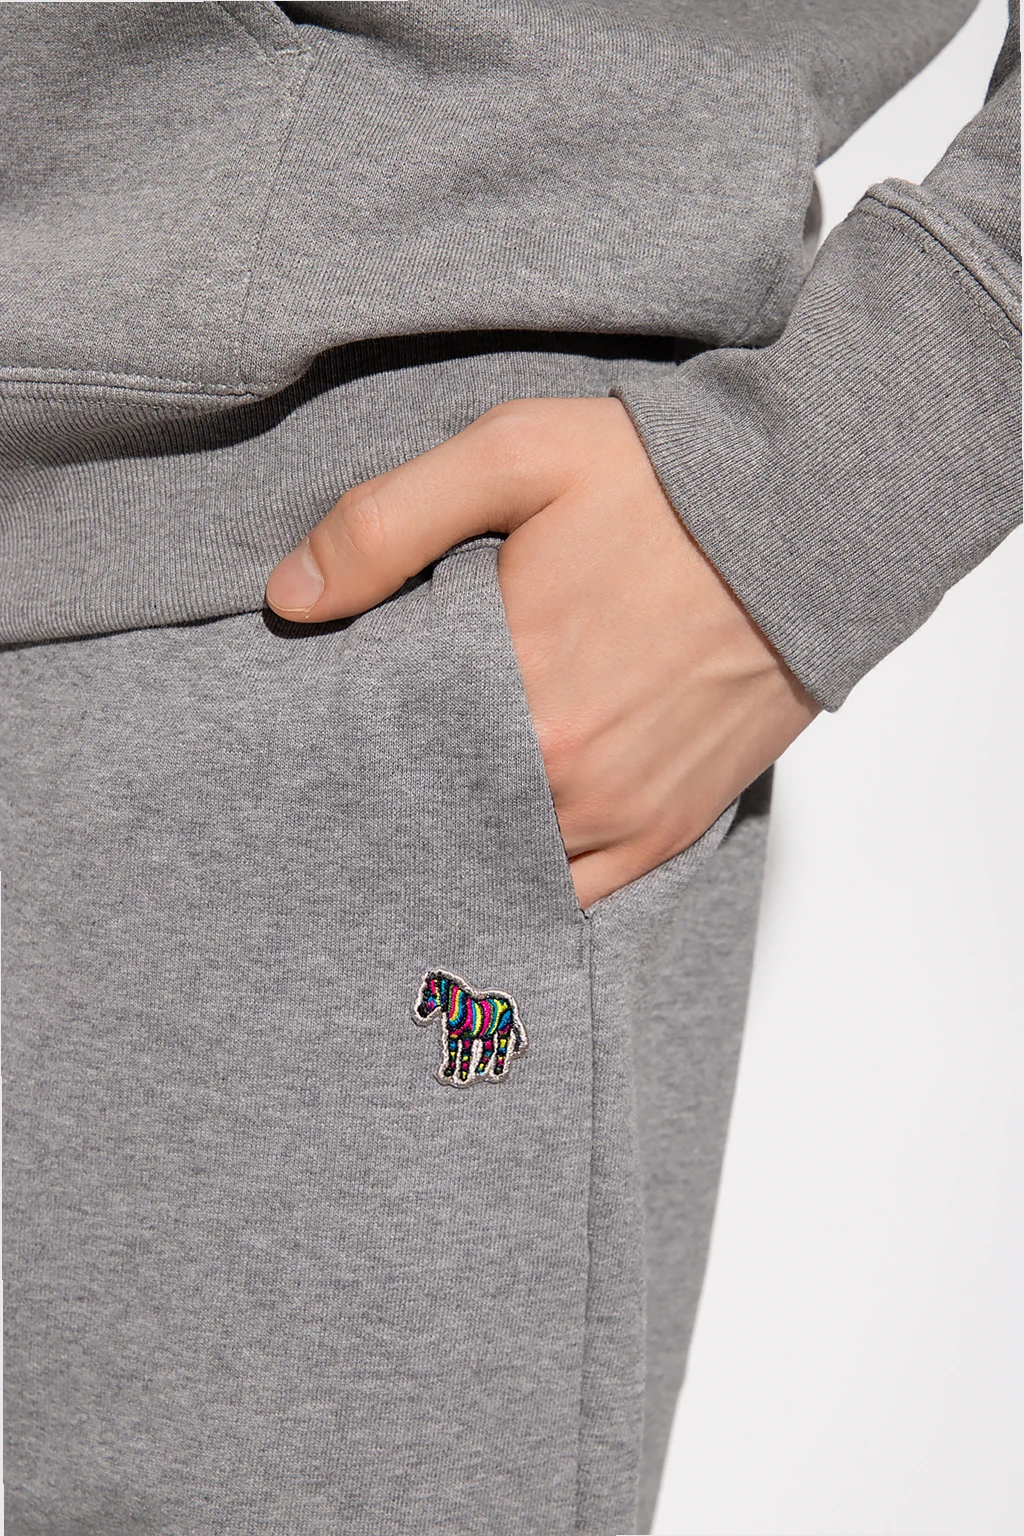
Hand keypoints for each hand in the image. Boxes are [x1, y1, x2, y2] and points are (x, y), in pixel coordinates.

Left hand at [265, 397, 818, 906]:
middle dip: (399, 805)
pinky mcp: (672, 825)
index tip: (322, 744)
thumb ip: (389, 523)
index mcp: (518, 700)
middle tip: (360, 785)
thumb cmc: (667, 482)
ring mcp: (626, 817)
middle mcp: (569, 783)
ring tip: (424, 814)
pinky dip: (532, 879)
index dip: (349, 756)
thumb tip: (289, 597)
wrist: (813, 514)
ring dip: (462, 845)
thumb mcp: (516, 457)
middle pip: (442, 823)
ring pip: (505, 867)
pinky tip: (495, 855)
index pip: (389, 762)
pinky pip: (582, 892)